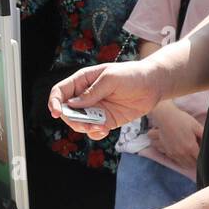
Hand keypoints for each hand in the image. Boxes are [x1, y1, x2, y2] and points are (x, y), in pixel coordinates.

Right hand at [49, 60, 167, 139]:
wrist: (153, 85)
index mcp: (82, 81)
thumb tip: (73, 104)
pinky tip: (104, 130)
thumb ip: (92, 92)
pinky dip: (95, 133)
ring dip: (85, 128)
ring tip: (100, 127)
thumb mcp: (111, 79)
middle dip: (73, 120)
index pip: (60, 92)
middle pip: (67, 111)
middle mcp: (85, 96)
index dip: (54, 102)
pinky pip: (93, 131)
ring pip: (79, 123)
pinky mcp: (106, 120)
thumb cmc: (131, 75)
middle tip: (86, 123)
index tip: (57, 113)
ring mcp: (95, 109)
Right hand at [146, 101, 202, 173]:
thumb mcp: (196, 126)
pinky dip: (183, 161)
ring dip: (191, 163)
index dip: (206, 158)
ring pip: (185, 165)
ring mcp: (174, 154)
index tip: (208, 156)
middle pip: (194, 164)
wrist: (165, 117)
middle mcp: (182, 153)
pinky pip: (178, 162)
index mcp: (191, 147)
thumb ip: (204, 136)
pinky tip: (186, 156)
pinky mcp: (169, 152)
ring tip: (195, 158)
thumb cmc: (182, 120)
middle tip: (202, 157)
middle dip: (199, 162)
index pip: (201, 159)